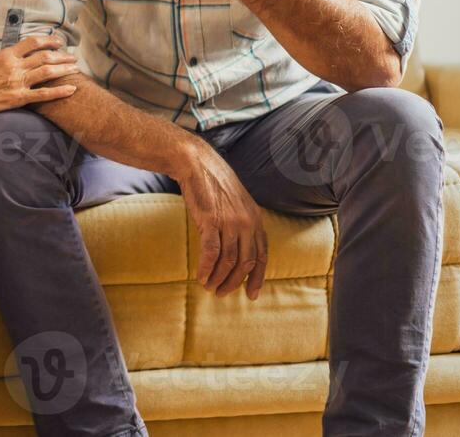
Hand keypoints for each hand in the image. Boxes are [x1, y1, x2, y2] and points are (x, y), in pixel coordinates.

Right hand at [0, 35, 80, 120]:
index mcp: (5, 54)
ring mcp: (17, 81)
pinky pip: (44, 94)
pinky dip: (60, 91)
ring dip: (65, 69)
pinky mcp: (17, 98)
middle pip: (45, 56)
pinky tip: (72, 89)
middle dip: (62, 56)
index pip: (32, 42)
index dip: (48, 40)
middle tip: (72, 57)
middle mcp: (14, 65)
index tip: (58, 41)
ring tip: (76, 69)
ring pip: (48, 71)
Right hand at [173, 145, 268, 299]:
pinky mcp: (211, 221)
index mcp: (256, 219)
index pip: (262, 256)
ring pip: (228, 261)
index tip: (252, 295)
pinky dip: (206, 269)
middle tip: (222, 293)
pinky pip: (211, 253)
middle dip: (235, 282)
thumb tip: (239, 248)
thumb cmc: (214, 183)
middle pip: (246, 263)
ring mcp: (230, 222)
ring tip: (209, 287)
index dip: (258, 278)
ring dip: (219, 278)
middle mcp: (247, 223)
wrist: (196, 163)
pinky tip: (201, 276)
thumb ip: (242, 223)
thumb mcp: (238, 203)